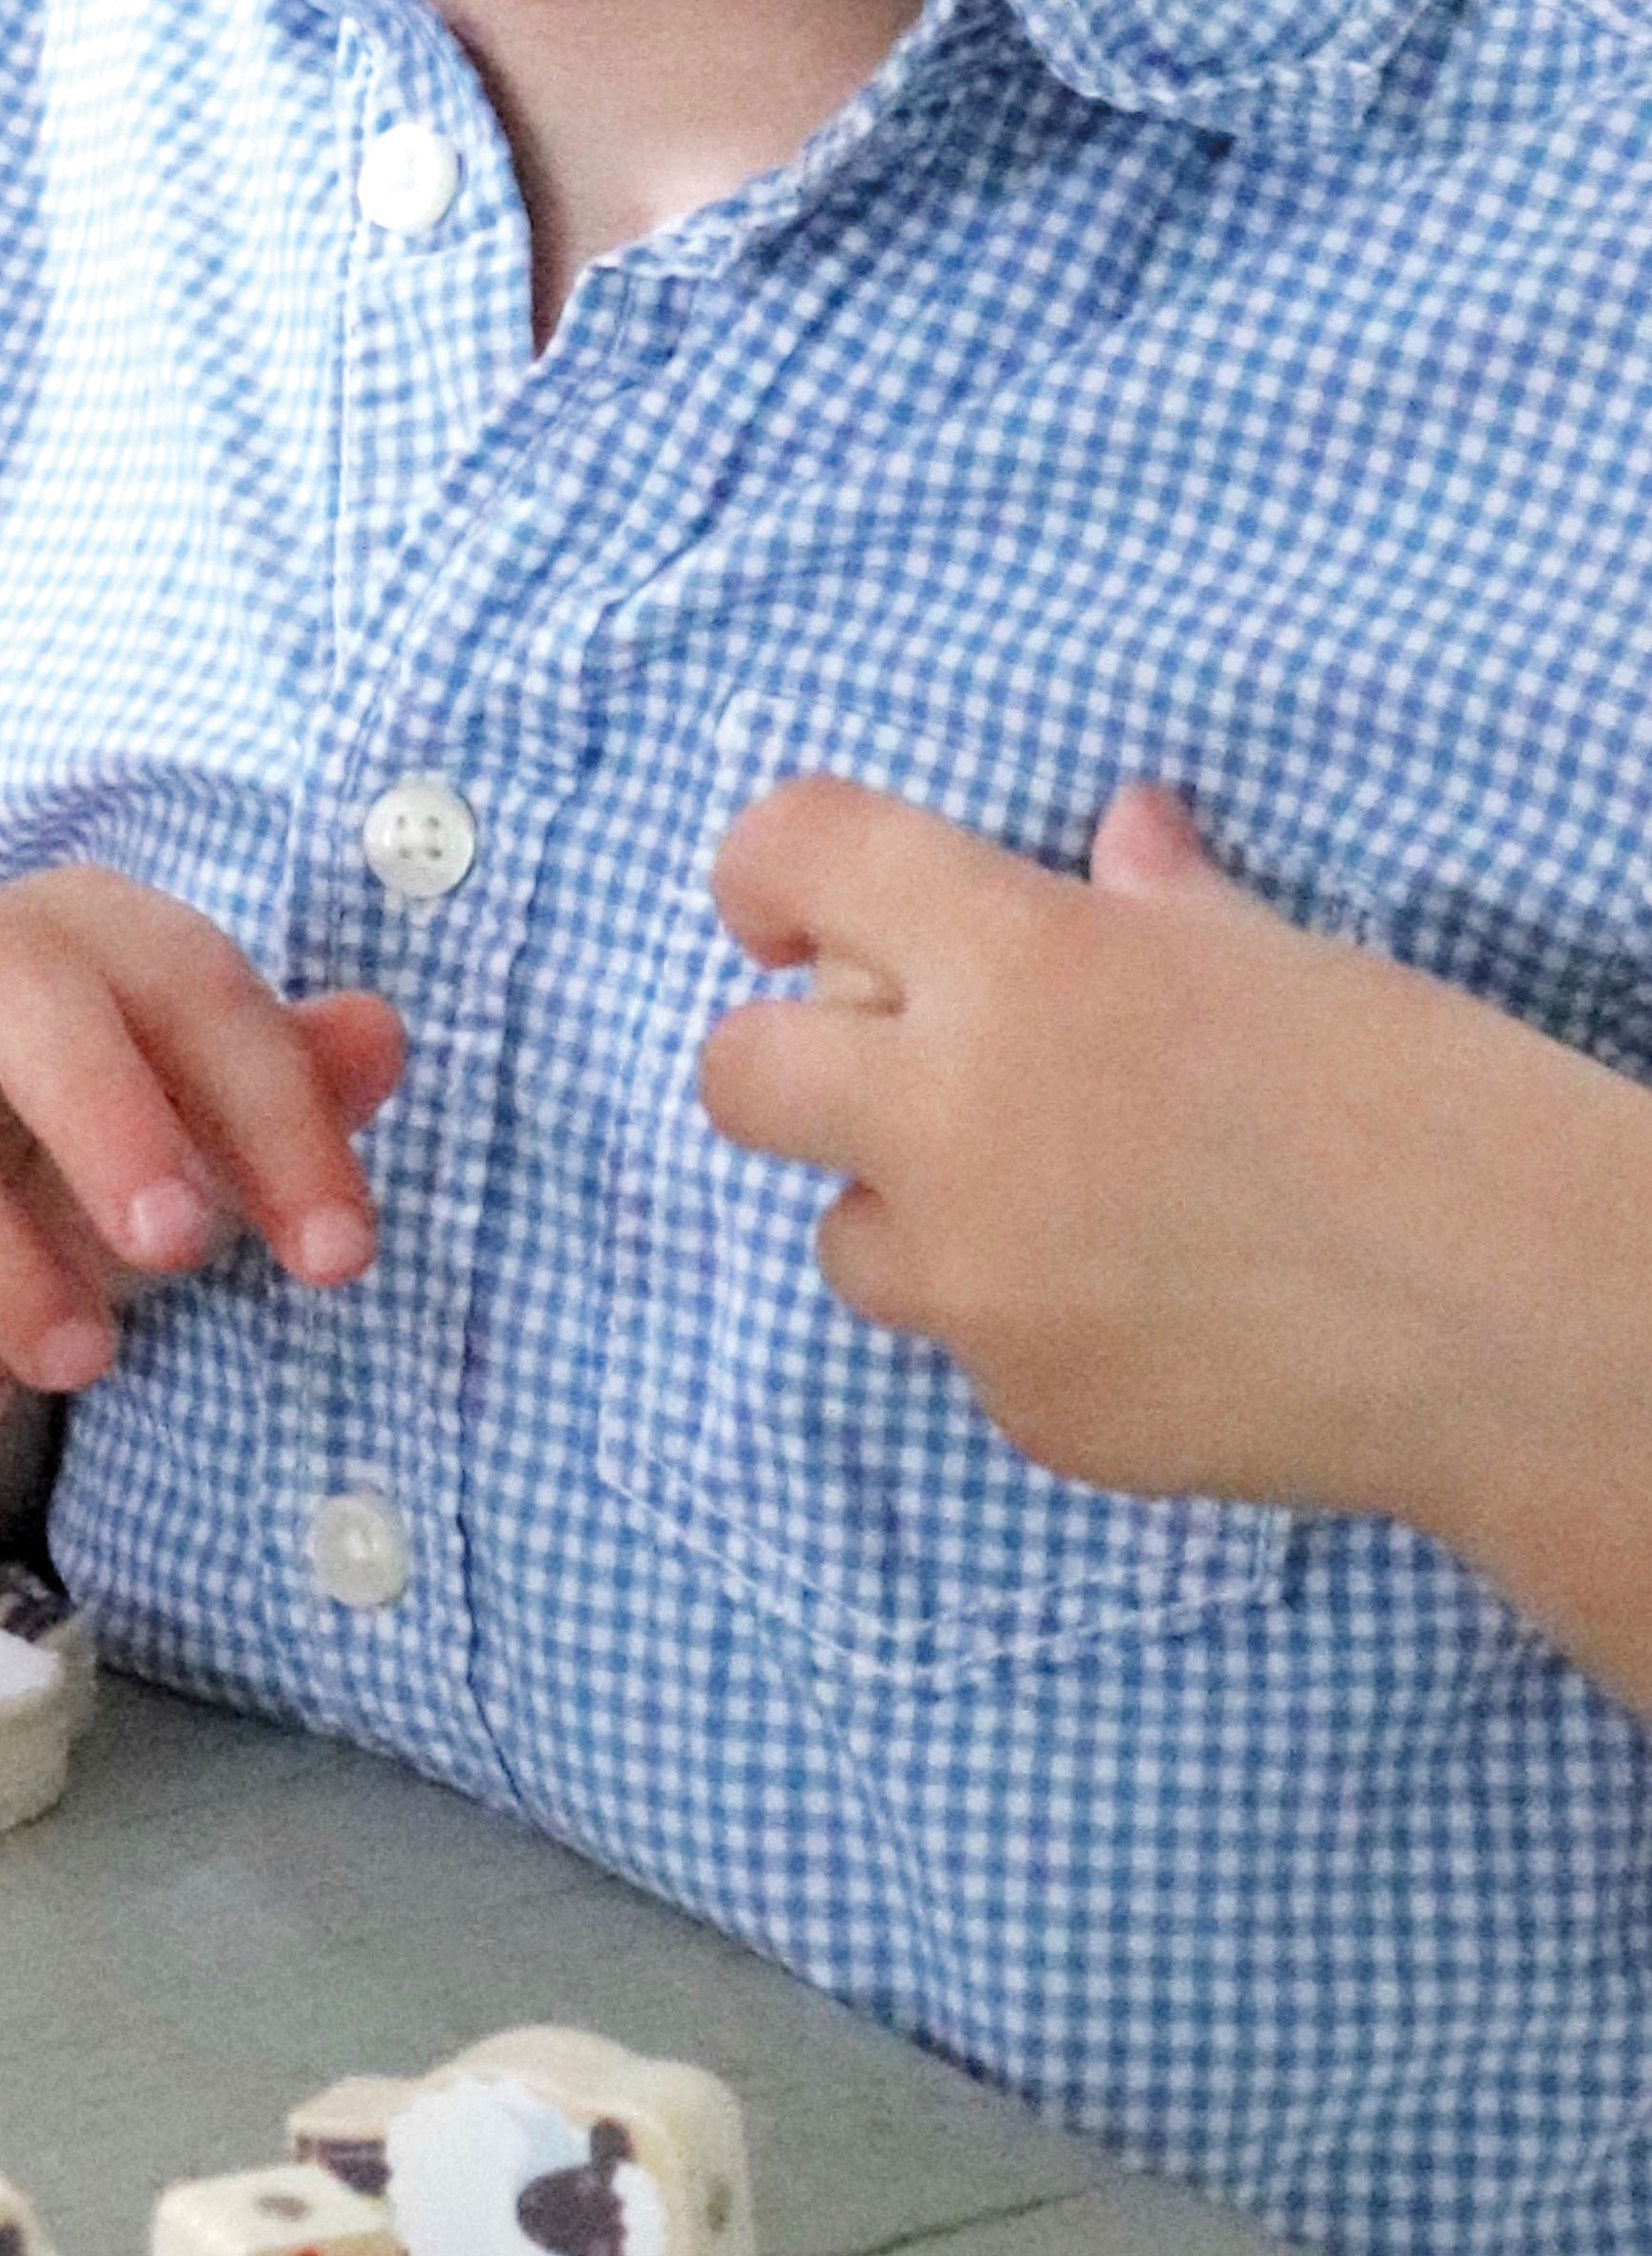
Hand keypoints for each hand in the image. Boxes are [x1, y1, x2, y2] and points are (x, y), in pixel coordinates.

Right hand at [0, 865, 405, 1493]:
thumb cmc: (46, 1162)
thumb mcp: (173, 1135)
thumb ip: (273, 1088)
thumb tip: (379, 1036)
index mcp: (56, 937)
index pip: (175, 972)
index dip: (271, 1106)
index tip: (340, 1257)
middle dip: (101, 1106)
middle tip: (183, 1252)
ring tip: (83, 1363)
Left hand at [696, 767, 1562, 1528]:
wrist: (1519, 1317)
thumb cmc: (1420, 1092)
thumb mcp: (1274, 957)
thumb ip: (1154, 903)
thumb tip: (1122, 841)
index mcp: (1014, 959)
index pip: (789, 851)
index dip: (771, 871)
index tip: (795, 911)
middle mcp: (953, 1118)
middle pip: (736, 1073)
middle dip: (795, 1063)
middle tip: (897, 1072)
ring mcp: (978, 1287)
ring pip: (844, 1238)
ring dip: (915, 1212)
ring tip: (1069, 1211)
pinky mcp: (1030, 1414)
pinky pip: (972, 1355)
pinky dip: (1031, 1329)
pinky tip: (1160, 1316)